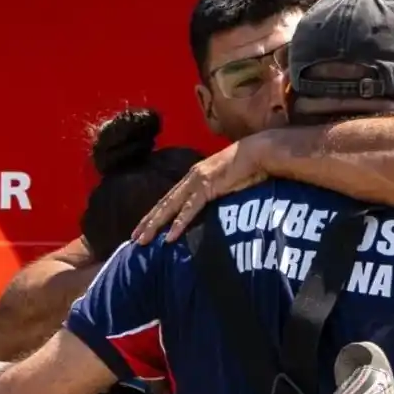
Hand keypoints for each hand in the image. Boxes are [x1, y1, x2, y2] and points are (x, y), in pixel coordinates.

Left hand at [133, 137, 268, 244]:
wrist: (260, 152)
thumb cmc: (249, 167)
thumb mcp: (228, 182)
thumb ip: (218, 192)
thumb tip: (215, 209)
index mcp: (194, 177)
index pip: (170, 198)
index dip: (156, 213)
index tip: (144, 227)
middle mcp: (191, 178)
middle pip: (163, 203)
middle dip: (147, 221)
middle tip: (133, 238)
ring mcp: (197, 181)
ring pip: (170, 207)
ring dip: (155, 225)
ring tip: (142, 240)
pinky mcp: (208, 186)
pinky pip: (190, 209)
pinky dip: (179, 224)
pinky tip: (169, 237)